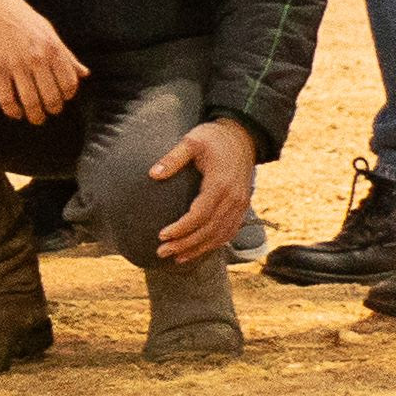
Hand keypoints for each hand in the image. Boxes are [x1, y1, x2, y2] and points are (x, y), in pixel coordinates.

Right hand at [0, 0, 85, 125]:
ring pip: (29, 101)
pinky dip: (11, 110)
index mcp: (53, 49)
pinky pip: (5, 97)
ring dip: (34, 115)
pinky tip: (15, 113)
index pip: (69, 84)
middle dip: (52, 110)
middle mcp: (37, 58)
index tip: (62, 99)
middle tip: (48, 112)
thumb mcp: (49, 32)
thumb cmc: (22, 18)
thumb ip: (67, 55)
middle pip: (51, 97)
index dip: (67, 96)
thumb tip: (84, 74)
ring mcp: (16, 64)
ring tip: (34, 118)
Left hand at [148, 114, 259, 266]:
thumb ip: (173, 158)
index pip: (200, 215)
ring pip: (220, 235)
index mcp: (220, 185)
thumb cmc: (213, 138)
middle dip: (185, 244)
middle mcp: (234, 199)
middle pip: (209, 230)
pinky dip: (214, 244)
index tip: (162, 235)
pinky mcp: (242, 207)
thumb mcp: (192, 141)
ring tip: (177, 258)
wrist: (243, 137)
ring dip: (198, 249)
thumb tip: (153, 174)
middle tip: (162, 252)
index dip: (181, 228)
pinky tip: (198, 250)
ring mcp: (241, 205)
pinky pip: (230, 232)